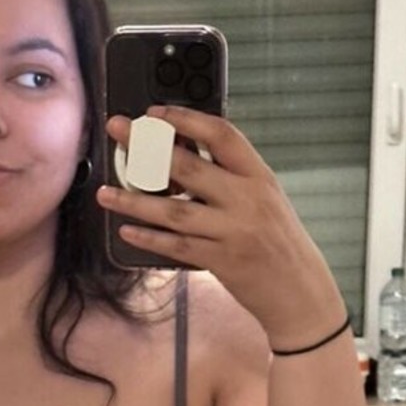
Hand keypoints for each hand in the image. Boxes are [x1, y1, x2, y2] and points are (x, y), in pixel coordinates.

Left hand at [97, 107, 346, 349]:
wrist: (301, 292)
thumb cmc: (279, 243)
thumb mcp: (265, 200)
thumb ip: (232, 179)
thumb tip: (182, 157)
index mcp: (260, 177)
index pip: (222, 135)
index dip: (186, 119)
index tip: (155, 112)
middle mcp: (248, 200)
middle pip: (189, 166)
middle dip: (147, 146)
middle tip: (118, 131)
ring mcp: (234, 231)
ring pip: (174, 211)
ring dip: (134, 201)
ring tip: (105, 192)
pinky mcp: (221, 262)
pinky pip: (177, 246)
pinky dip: (149, 238)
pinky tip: (126, 230)